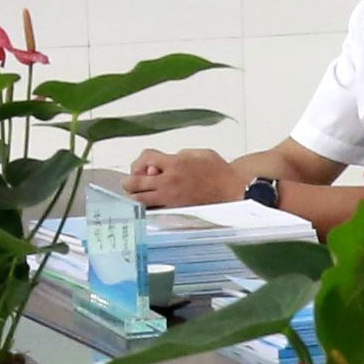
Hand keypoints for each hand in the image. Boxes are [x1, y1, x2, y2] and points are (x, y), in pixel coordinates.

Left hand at [121, 148, 237, 208]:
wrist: (234, 189)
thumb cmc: (219, 171)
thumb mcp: (198, 153)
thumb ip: (179, 155)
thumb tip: (165, 163)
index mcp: (175, 163)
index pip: (144, 158)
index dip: (139, 162)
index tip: (141, 167)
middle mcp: (170, 181)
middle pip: (135, 183)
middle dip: (130, 182)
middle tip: (131, 184)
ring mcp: (172, 198)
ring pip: (140, 201)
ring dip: (136, 197)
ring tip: (139, 196)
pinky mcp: (177, 211)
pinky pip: (154, 211)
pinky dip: (149, 208)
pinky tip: (152, 206)